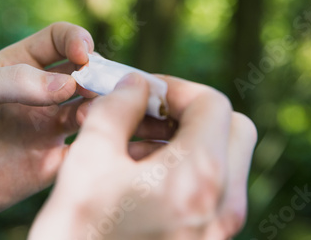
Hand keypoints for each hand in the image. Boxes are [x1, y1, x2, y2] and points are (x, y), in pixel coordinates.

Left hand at [0, 22, 94, 237]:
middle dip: (103, 73)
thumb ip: (16, 81)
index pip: (58, 40)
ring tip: (109, 112)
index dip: (76, 40)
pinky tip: (107, 140)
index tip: (84, 55)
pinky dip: (103, 140)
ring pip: (93, 108)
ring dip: (107, 105)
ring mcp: (47, 127)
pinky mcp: (52, 161)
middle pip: (85, 72)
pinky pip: (86, 147)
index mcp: (17, 66)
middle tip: (110, 84)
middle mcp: (39, 93)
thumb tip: (69, 84)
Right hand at [29, 73, 256, 239]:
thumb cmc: (77, 234)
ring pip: (224, 159)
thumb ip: (117, 108)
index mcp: (199, 179)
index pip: (214, 105)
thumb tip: (136, 84)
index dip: (177, 88)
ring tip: (136, 142)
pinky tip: (142, 173)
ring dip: (187, 138)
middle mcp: (223, 206)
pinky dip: (186, 167)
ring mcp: (221, 228)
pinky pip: (213, 188)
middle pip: (232, 129)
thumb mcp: (89, 159)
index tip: (145, 91)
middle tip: (149, 112)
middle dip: (191, 112)